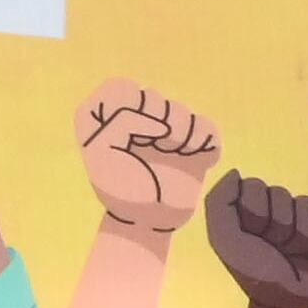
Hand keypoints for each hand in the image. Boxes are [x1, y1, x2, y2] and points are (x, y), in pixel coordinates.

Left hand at [75, 78, 219, 232]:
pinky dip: (202, 141)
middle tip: (151, 146)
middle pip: (153, 96)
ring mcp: (167, 129)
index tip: (128, 136)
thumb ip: (121, 123)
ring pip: (180, 110)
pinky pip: (207, 126)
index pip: (121, 87)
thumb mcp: (101, 152)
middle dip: (154, 122)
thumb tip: (162, 126)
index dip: (129, 108)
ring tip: (170, 154)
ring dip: (178, 134)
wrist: (149, 220)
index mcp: (107, 115)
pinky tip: (192, 156)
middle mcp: (137, 116)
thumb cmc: (119, 188)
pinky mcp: (194, 143)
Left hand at [205, 168, 307, 307]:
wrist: (294, 302)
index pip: (254, 186)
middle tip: (277, 249)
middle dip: (278, 226)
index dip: (254, 213)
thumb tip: (234, 171)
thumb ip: (220, 202)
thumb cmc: (255, 271)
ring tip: (295, 255)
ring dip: (299, 236)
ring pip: (305, 206)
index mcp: (247, 204)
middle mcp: (277, 204)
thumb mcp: (224, 238)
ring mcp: (305, 212)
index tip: (253, 235)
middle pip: (281, 194)